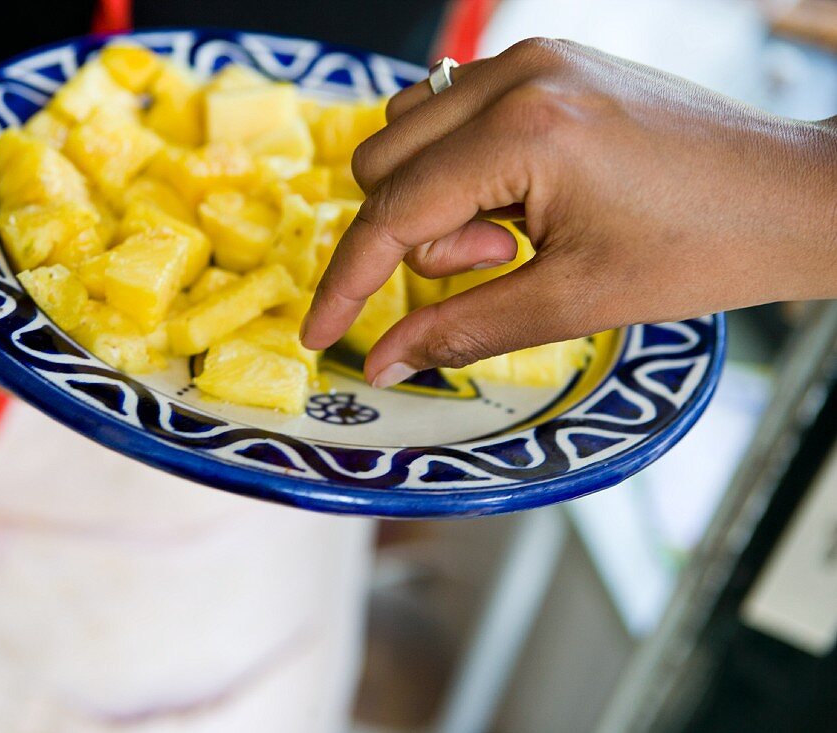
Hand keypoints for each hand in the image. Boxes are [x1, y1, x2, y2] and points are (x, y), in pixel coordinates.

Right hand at [301, 38, 836, 388]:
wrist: (791, 197)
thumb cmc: (702, 249)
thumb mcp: (573, 303)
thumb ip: (460, 330)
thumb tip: (383, 362)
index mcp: (523, 131)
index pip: (393, 215)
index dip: (346, 283)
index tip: (317, 334)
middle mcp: (515, 76)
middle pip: (381, 162)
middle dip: (415, 235)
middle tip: (495, 262)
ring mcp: (530, 59)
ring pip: (407, 132)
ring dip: (434, 199)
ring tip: (515, 232)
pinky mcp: (544, 64)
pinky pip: (450, 113)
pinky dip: (460, 167)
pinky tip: (522, 198)